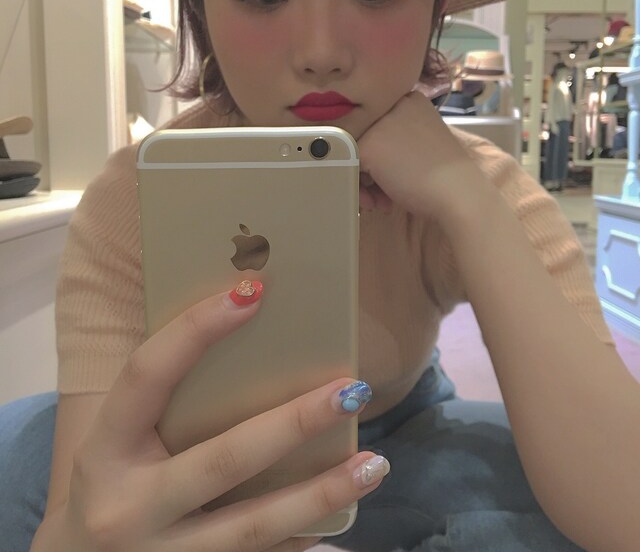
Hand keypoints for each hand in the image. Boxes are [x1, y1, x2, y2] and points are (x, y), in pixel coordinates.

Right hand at [33, 285, 384, 551]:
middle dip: (294, 424)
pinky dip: (303, 533)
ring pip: (254, 526)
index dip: (196, 329)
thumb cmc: (111, 479)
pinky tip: (343, 509)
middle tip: (352, 390)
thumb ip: (167, 398)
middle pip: (224, 459)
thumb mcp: (120, 438)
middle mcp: (129, 507)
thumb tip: (247, 327)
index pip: (147, 374)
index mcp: (105, 448)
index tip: (252, 290)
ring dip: (321, 493)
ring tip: (375, 463)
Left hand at [358, 90, 488, 222]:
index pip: (379, 126)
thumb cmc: (444, 176)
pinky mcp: (368, 145)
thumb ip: (395, 141)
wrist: (457, 192)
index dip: (383, 155)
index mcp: (410, 100)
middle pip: (364, 138)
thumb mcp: (420, 143)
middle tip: (384, 193)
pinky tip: (381, 200)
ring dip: (365, 182)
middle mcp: (393, 104)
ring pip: (355, 152)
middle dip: (371, 171)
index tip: (394, 174)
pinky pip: (350, 167)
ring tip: (382, 200)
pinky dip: (360, 189)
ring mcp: (379, 124)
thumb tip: (367, 157)